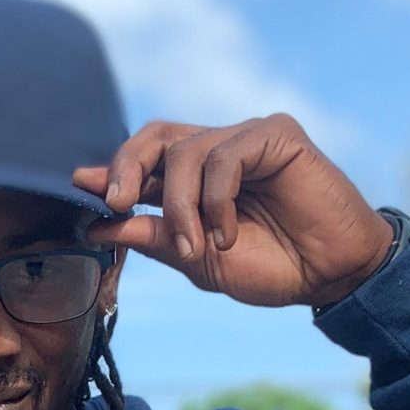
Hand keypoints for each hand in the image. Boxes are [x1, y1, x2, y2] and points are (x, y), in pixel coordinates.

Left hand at [73, 114, 393, 309]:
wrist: (331, 275)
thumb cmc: (273, 267)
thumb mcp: (199, 260)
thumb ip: (154, 238)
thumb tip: (99, 227)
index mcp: (195, 179)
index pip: (143, 161)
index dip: (110, 171)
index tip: (78, 186)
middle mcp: (217, 151)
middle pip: (154, 137)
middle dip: (126, 168)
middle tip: (116, 204)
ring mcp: (246, 139)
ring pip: (185, 152)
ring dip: (180, 206)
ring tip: (197, 247)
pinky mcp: (276, 134)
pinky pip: (225, 156)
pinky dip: (216, 199)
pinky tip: (228, 232)